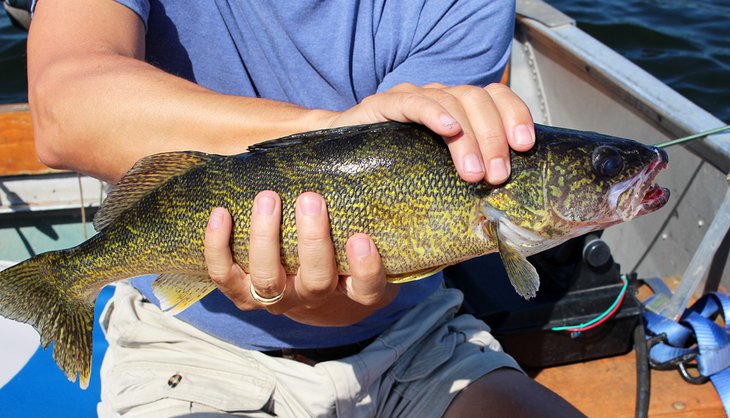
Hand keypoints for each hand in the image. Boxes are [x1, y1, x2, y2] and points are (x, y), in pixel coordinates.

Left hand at [203, 191, 398, 325]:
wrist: (303, 275)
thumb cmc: (335, 237)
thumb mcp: (359, 224)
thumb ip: (367, 194)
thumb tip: (378, 139)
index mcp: (350, 286)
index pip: (366, 289)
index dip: (366, 269)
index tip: (361, 238)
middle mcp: (314, 297)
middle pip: (317, 282)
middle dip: (312, 240)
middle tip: (311, 199)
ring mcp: (277, 298)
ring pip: (268, 280)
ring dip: (266, 237)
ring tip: (268, 198)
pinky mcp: (242, 293)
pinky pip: (225, 275)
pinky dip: (218, 246)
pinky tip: (221, 213)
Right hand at [327, 82, 533, 183]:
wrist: (338, 163)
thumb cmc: (393, 175)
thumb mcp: (436, 177)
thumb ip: (464, 182)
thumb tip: (502, 219)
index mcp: (458, 111)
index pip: (496, 96)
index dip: (515, 115)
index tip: (525, 146)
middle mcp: (439, 98)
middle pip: (478, 99)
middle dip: (494, 137)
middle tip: (497, 176)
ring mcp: (412, 98)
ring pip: (452, 101)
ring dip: (469, 138)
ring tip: (474, 173)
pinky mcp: (384, 104)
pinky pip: (414, 102)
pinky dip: (435, 114)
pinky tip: (448, 130)